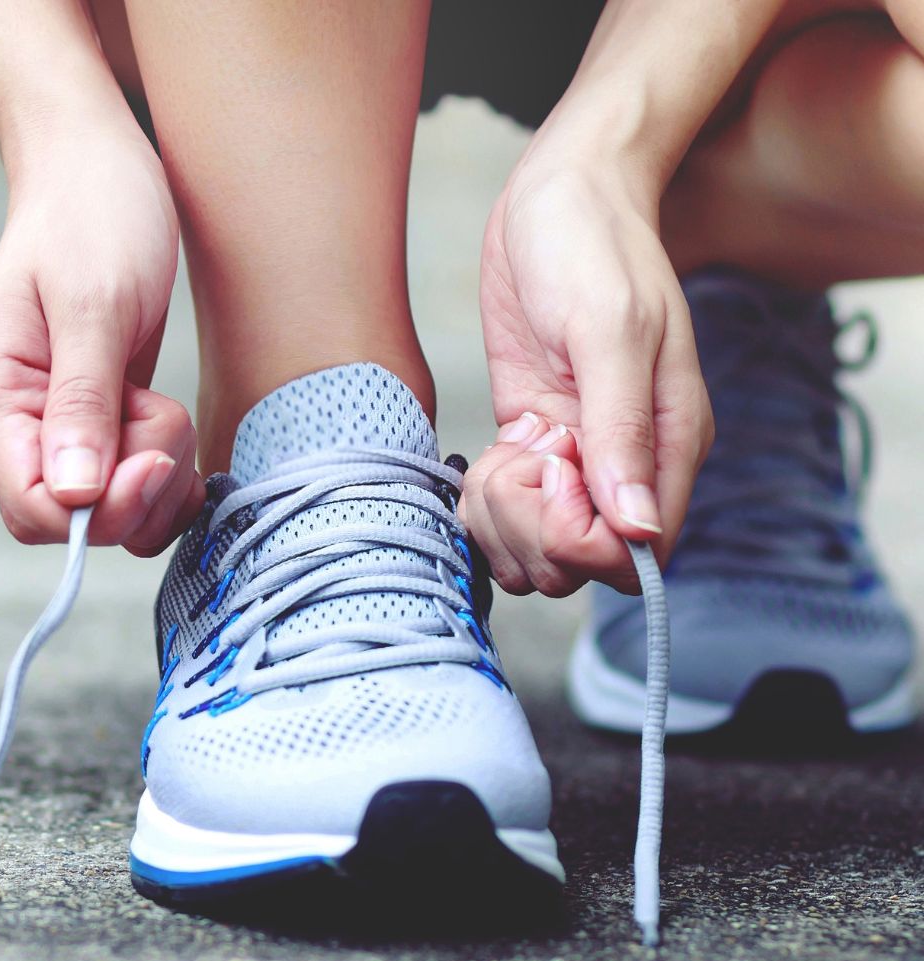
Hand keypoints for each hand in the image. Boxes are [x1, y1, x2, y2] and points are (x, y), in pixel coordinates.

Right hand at [0, 124, 204, 555]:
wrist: (101, 177)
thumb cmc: (94, 219)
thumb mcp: (94, 305)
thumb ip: (83, 402)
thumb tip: (75, 496)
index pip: (32, 509)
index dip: (101, 510)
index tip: (154, 458)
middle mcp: (14, 425)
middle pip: (77, 521)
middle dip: (140, 488)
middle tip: (165, 415)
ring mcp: (54, 431)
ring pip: (113, 513)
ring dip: (160, 480)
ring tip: (165, 406)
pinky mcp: (95, 430)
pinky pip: (132, 492)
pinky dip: (167, 479)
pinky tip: (178, 437)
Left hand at [463, 160, 712, 594]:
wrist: (557, 199)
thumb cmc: (592, 247)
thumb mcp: (609, 329)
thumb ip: (621, 428)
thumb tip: (634, 528)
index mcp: (668, 446)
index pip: (636, 555)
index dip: (580, 537)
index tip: (553, 466)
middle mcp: (625, 467)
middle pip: (578, 565)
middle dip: (531, 527)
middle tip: (524, 452)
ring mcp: (576, 462)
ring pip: (536, 551)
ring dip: (502, 516)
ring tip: (508, 447)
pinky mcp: (533, 449)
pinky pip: (506, 515)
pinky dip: (487, 500)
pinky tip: (495, 448)